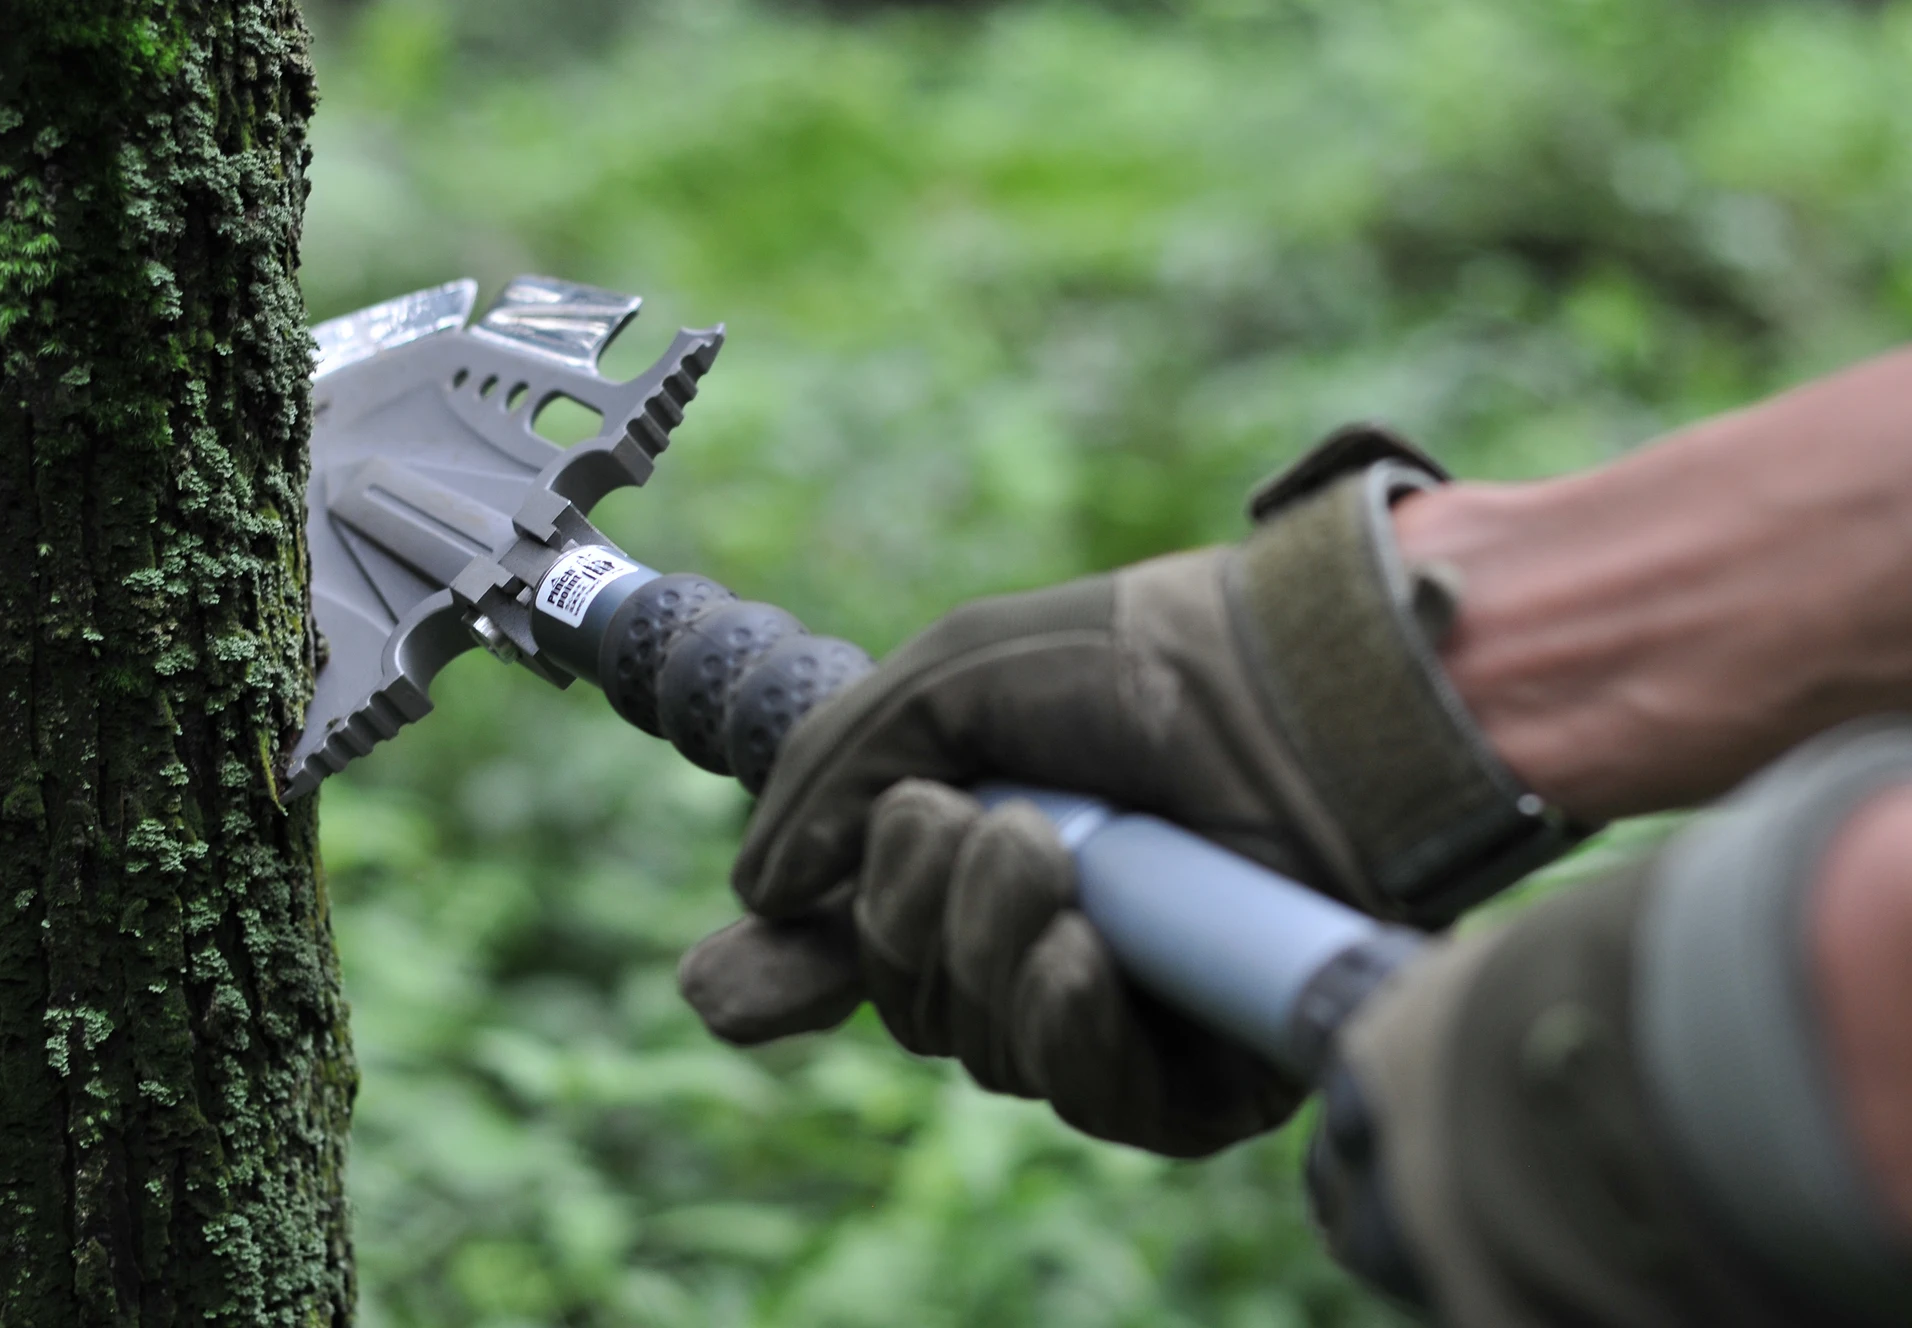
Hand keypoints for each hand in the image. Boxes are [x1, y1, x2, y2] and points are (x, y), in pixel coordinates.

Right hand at [686, 546, 1318, 1154]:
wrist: (1303, 688)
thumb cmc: (1140, 661)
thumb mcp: (953, 680)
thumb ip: (835, 772)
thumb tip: (756, 896)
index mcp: (976, 856)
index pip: (859, 950)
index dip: (788, 975)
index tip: (723, 983)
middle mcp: (1037, 944)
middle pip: (908, 1001)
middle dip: (905, 914)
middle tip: (966, 818)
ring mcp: (1118, 1013)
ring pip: (983, 1048)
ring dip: (987, 947)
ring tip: (1051, 853)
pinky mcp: (1200, 1073)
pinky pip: (1090, 1097)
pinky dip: (1063, 1025)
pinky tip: (1083, 951)